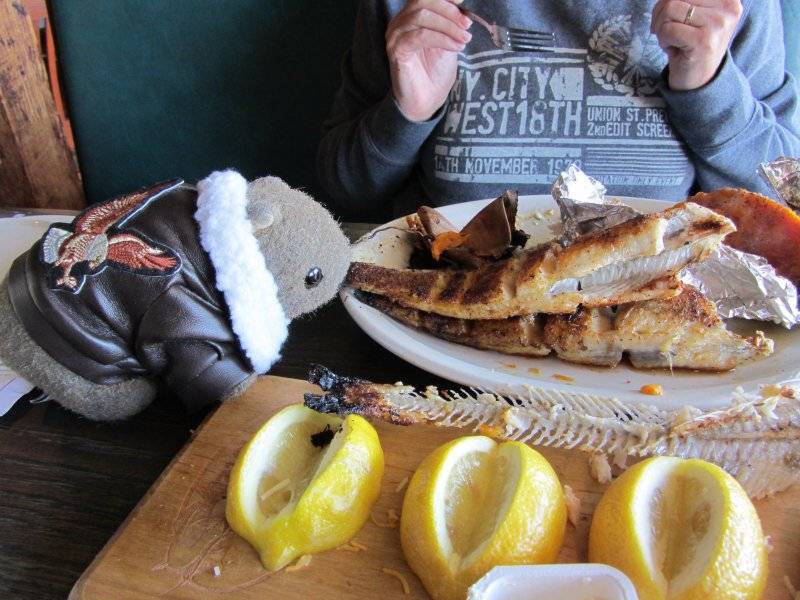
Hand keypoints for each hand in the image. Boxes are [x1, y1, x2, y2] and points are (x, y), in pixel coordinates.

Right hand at [386, 0, 471, 121]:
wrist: (426, 100)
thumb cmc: (436, 72)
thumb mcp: (449, 40)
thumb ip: (453, 22)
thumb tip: (466, 7)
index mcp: (412, 15)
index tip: (465, 3)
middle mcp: (400, 22)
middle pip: (423, 0)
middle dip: (450, 10)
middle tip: (468, 23)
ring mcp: (396, 35)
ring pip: (422, 16)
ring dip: (448, 26)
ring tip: (465, 37)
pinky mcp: (396, 50)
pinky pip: (420, 36)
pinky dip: (442, 39)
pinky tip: (455, 47)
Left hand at [651, 0, 742, 90]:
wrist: (698, 82)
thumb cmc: (690, 46)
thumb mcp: (693, 16)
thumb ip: (684, 2)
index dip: (668, 1)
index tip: (668, 17)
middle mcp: (728, 8)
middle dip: (660, 14)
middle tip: (662, 30)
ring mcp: (718, 24)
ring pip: (670, 9)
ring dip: (661, 28)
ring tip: (670, 40)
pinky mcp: (703, 40)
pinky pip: (667, 29)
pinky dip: (663, 40)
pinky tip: (673, 50)